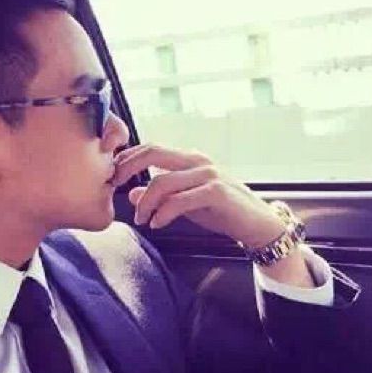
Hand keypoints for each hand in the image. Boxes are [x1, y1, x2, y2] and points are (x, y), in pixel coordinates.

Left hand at [111, 144, 285, 248]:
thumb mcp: (185, 202)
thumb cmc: (221, 211)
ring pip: (162, 180)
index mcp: (189, 158)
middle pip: (153, 152)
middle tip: (115, 187)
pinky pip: (179, 200)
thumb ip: (161, 195)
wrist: (258, 224)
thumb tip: (134, 192)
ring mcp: (208, 174)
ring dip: (145, 202)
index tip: (113, 176)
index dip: (128, 158)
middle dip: (127, 168)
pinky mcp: (216, 192)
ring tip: (141, 219)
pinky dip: (163, 213)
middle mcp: (197, 160)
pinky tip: (157, 224)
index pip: (151, 147)